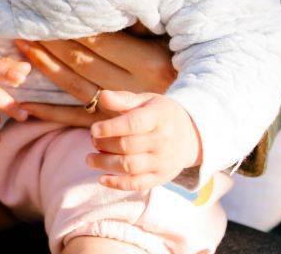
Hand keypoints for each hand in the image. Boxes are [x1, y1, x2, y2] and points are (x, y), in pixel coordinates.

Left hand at [14, 31, 175, 126]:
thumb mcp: (164, 44)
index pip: (101, 43)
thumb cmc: (174, 69)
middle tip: (27, 28)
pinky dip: (49, 112)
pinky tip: (26, 103)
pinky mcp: (108, 128)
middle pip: (83, 63)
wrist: (191, 120)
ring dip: (46, 69)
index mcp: (146, 62)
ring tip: (23, 51)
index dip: (74, 29)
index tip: (50, 15)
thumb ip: (139, 27)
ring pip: (75, 88)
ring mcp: (118, 110)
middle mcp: (131, 86)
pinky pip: (74, 119)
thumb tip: (110, 6)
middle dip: (52, 45)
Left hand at [86, 91, 201, 190]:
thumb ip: (123, 99)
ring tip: (90, 159)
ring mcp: (163, 161)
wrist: (190, 135)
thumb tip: (102, 96)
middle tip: (92, 140)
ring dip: (105, 164)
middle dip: (105, 145)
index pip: (133, 123)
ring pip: (130, 166)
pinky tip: (102, 178)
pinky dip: (117, 184)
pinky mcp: (160, 177)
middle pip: (128, 146)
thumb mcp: (145, 100)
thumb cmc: (159, 114)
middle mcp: (163, 140)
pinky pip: (137, 184)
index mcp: (159, 117)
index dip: (111, 128)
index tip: (93, 129)